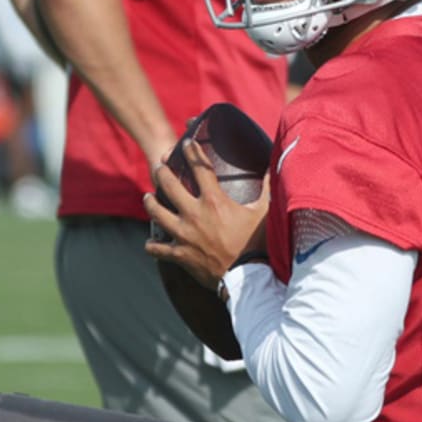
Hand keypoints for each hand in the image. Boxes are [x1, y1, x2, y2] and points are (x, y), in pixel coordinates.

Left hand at [143, 138, 268, 288]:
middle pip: (169, 185)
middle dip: (161, 172)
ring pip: (156, 213)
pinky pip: (158, 249)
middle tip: (159, 167)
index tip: (186, 143)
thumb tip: (273, 170)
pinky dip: (153, 246)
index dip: (191, 152)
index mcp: (214, 201)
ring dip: (150, 203)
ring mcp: (184, 235)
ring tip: (148, 197)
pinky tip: (150, 243)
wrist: (248, 279)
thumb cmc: (257, 245)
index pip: (200, 168)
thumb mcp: (264, 213)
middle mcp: (194, 214)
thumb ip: (267, 189)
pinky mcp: (180, 255)